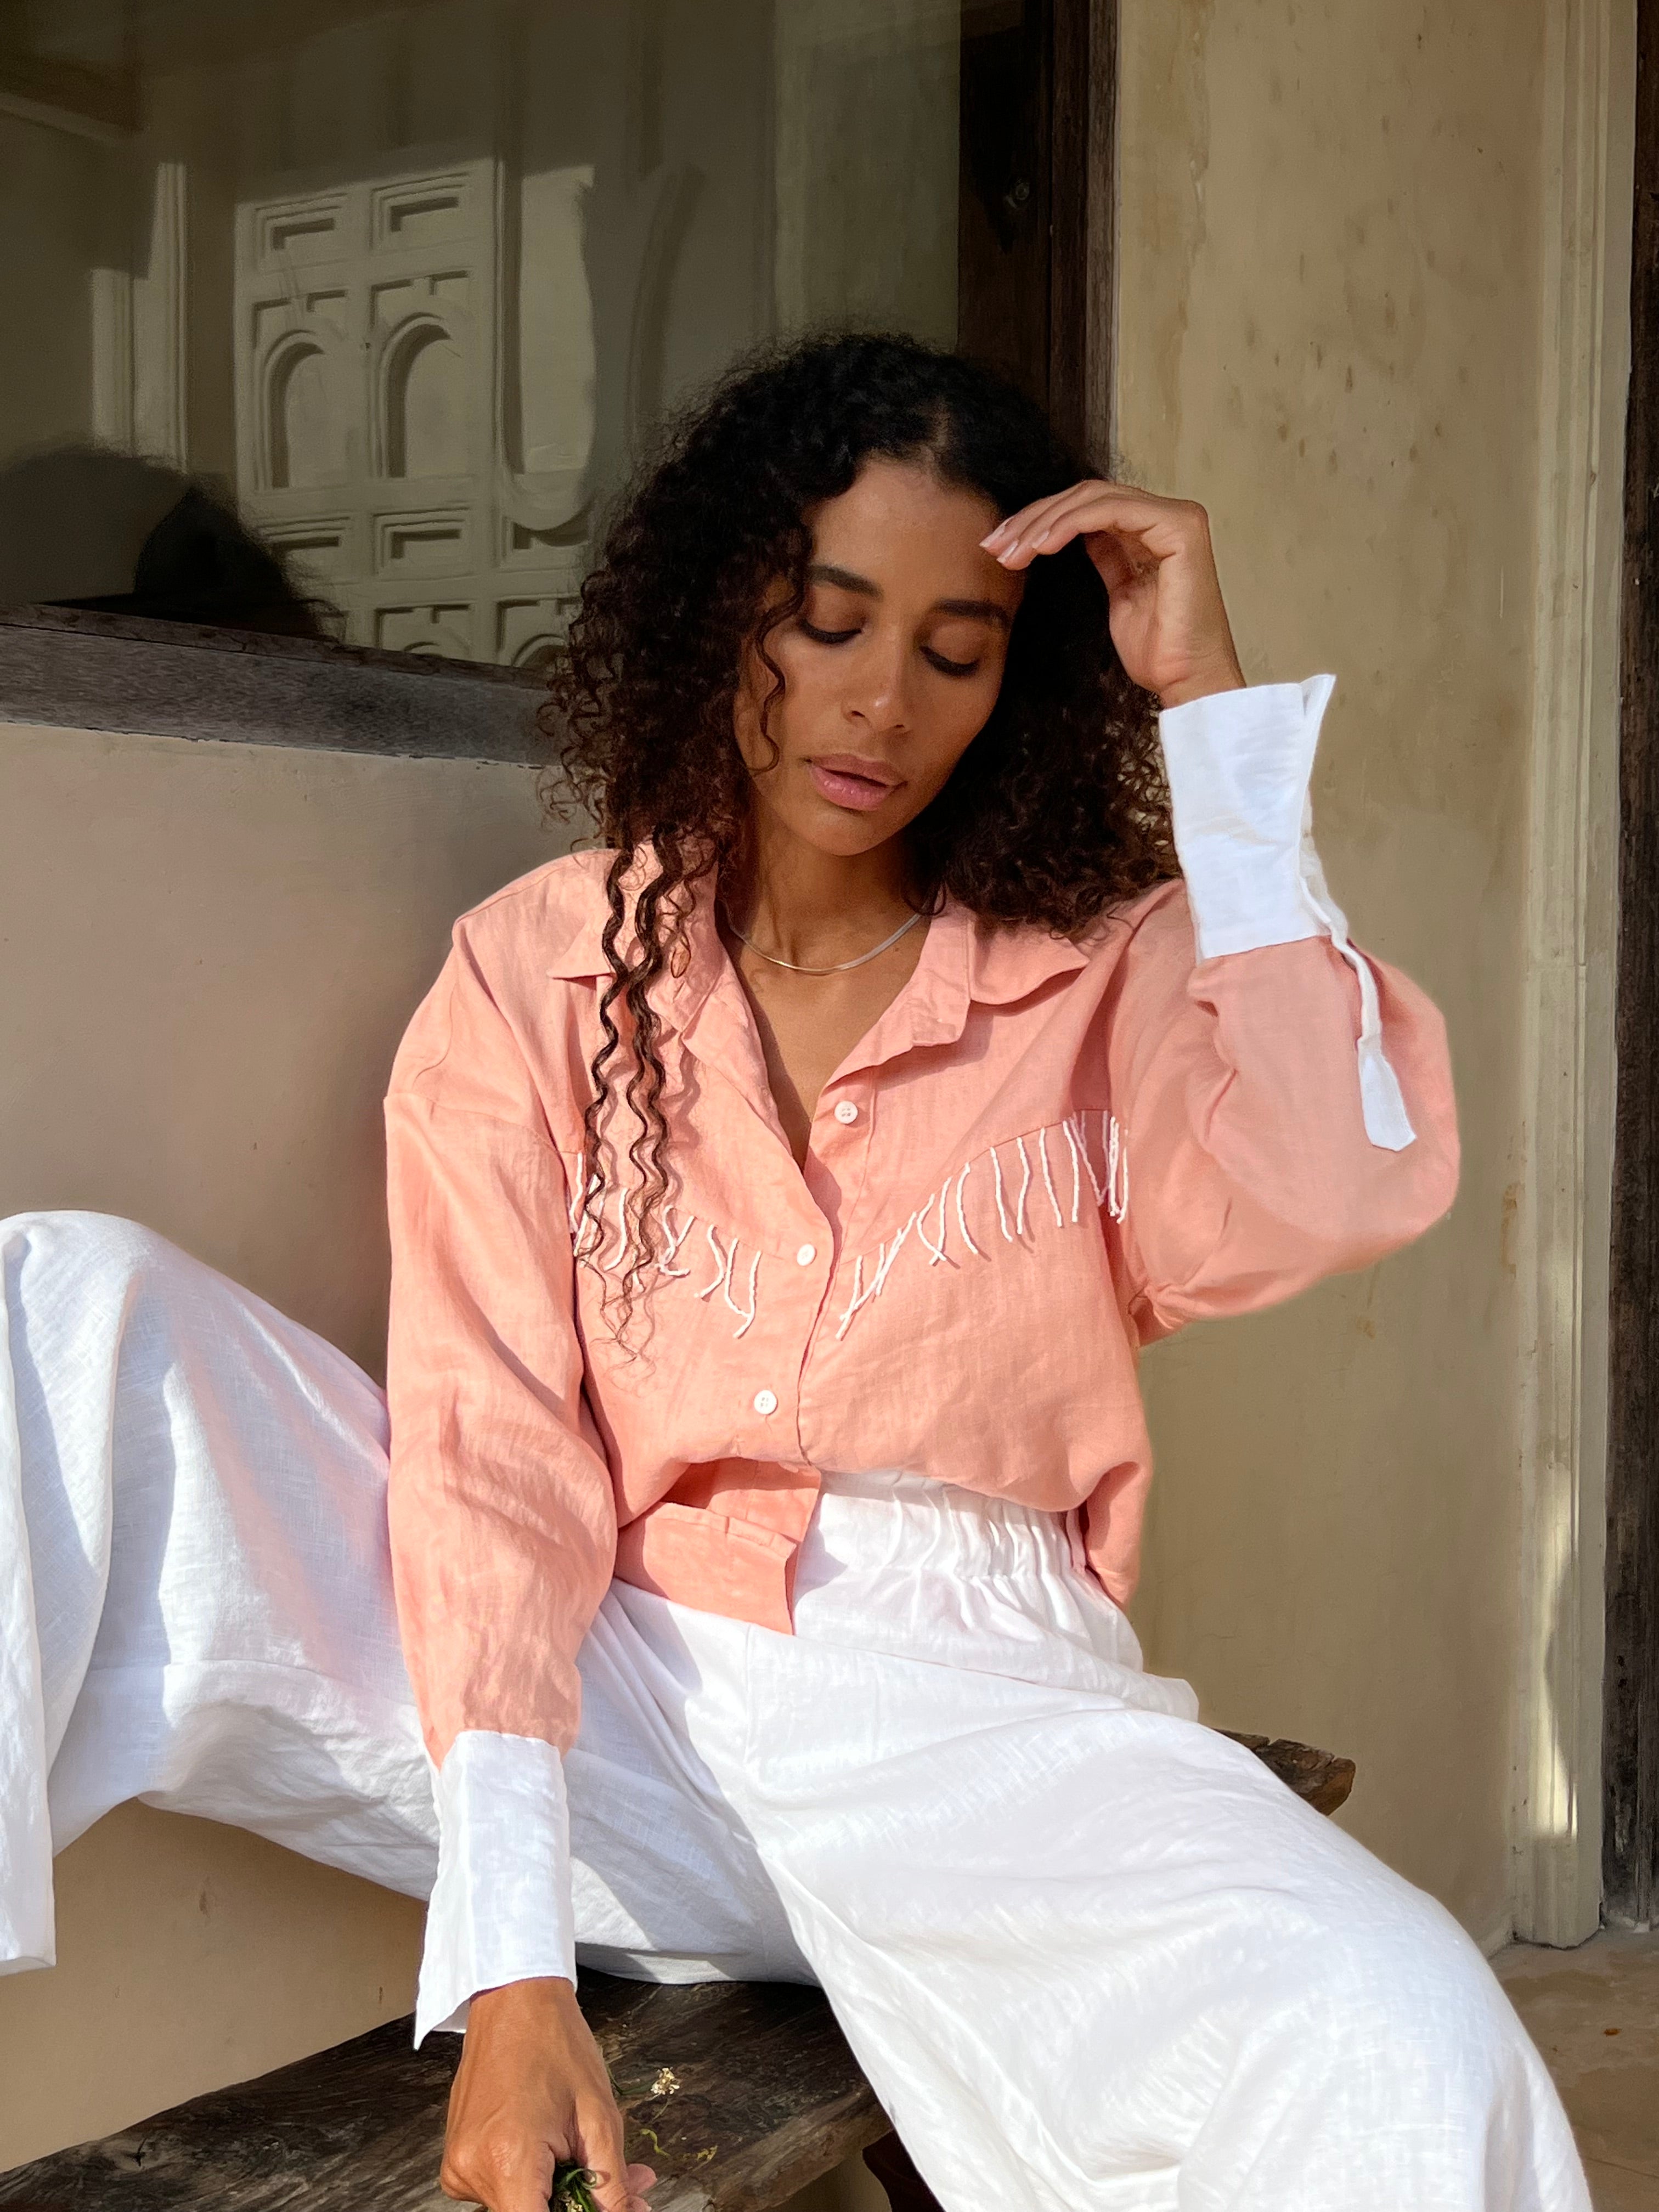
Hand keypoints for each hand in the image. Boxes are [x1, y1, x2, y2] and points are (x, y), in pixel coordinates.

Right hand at [441, 1977, 656, 2211]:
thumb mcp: (599, 2118)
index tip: (602, 2208)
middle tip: (622, 2184)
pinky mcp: (457, 2161)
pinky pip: (499, 2191)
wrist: (514, 2001)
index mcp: (507, 2161)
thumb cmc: (556, 2046)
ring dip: (557, 2196)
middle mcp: (472, 2171)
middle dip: (576, 2208)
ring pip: (517, 2207)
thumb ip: (612, 2186)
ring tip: (584, 2153)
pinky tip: (552, 2151)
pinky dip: (532, 2182)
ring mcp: (458, 2168)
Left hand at [981, 482, 1245, 707]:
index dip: (1040, 520)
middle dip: (1034, 518)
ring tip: (1013, 551)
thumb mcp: (1120, 595)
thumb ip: (1105, 557)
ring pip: (1094, 498)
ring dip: (1044, 521)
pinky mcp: (1179, 529)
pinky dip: (1071, 523)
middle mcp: (1167, 516)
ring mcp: (1176, 518)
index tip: (1001, 546)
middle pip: (1086, 496)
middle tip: (996, 546)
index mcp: (1153, 530)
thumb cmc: (1158, 652)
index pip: (1087, 507)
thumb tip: (1067, 532)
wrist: (1187, 681)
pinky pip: (1112, 511)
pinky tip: (1042, 545)